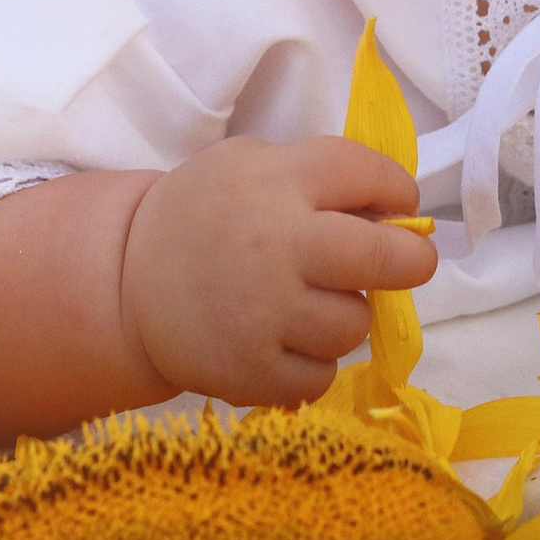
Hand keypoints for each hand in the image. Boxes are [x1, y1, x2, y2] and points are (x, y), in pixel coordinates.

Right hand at [121, 135, 438, 404]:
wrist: (127, 283)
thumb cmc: (205, 215)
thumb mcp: (252, 165)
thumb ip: (319, 175)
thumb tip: (396, 213)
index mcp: (278, 182)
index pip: (368, 175)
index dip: (397, 189)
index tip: (400, 205)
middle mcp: (278, 246)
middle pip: (384, 257)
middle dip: (411, 259)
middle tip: (408, 261)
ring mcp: (266, 315)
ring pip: (354, 323)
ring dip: (345, 314)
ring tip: (309, 302)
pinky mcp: (254, 372)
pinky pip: (322, 374)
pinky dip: (312, 360)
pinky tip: (283, 340)